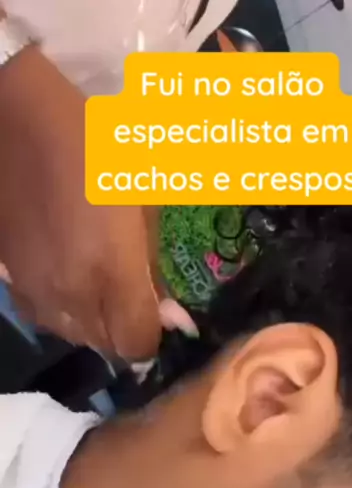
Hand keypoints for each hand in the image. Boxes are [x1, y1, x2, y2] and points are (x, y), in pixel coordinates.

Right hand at [0, 46, 194, 360]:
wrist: (15, 113)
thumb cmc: (92, 144)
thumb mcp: (143, 198)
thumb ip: (154, 264)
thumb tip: (171, 314)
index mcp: (110, 270)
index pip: (136, 344)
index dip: (153, 339)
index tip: (161, 318)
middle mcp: (70, 292)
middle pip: (105, 346)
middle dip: (125, 332)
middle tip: (135, 302)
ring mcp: (34, 287)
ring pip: (71, 335)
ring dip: (93, 325)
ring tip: (102, 291)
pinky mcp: (9, 275)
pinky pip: (41, 315)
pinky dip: (61, 311)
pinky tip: (67, 280)